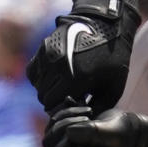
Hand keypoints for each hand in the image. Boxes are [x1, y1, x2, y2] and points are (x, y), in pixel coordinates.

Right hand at [25, 0, 140, 113]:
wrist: (106, 24)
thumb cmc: (114, 58)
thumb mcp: (114, 86)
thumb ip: (99, 106)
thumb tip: (86, 122)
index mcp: (77, 78)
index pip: (55, 106)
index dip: (63, 110)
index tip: (75, 105)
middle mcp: (59, 66)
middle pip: (44, 97)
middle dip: (54, 101)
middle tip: (69, 97)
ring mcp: (49, 55)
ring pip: (37, 85)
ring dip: (46, 89)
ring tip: (62, 86)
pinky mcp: (44, 47)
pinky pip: (33, 71)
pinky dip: (40, 77)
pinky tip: (53, 77)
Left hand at [43, 105, 147, 146]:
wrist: (128, 130)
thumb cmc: (125, 138)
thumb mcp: (115, 136)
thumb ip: (95, 135)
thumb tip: (70, 132)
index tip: (79, 133)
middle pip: (49, 144)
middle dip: (63, 126)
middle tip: (86, 118)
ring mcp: (66, 145)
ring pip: (50, 129)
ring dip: (65, 115)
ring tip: (88, 111)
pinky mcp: (66, 131)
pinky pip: (54, 118)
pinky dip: (65, 108)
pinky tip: (80, 103)